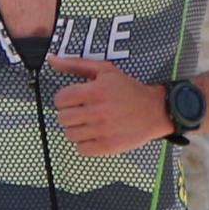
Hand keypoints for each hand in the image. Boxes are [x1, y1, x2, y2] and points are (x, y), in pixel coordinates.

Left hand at [46, 56, 172, 153]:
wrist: (155, 110)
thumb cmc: (129, 89)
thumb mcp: (105, 70)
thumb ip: (76, 64)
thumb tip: (52, 60)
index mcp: (95, 91)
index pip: (60, 99)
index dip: (64, 100)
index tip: (73, 100)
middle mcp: (98, 111)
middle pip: (62, 118)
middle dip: (69, 114)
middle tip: (80, 112)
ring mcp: (103, 130)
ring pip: (70, 135)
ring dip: (75, 129)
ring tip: (88, 124)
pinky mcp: (108, 146)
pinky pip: (81, 149)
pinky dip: (84, 144)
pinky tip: (94, 135)